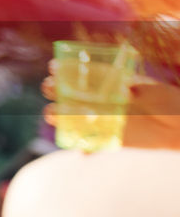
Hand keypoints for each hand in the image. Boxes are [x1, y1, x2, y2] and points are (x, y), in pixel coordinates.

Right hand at [42, 67, 179, 149]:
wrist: (179, 128)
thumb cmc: (171, 103)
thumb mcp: (156, 93)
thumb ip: (141, 91)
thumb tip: (125, 92)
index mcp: (110, 83)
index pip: (82, 74)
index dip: (65, 69)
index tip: (55, 67)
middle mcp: (102, 100)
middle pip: (70, 94)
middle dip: (55, 89)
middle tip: (49, 88)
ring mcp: (103, 120)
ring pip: (73, 117)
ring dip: (59, 116)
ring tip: (51, 114)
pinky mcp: (110, 139)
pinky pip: (91, 144)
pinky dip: (84, 148)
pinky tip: (79, 149)